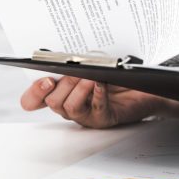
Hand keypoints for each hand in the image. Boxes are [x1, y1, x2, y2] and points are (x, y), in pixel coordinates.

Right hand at [20, 77, 178, 127]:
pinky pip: (95, 110)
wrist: (145, 87)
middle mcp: (70, 106)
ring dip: (79, 90)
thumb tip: (61, 59)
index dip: (33, 93)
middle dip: (64, 83)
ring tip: (91, 77)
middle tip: (78, 71)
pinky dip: (97, 94)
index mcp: (61, 93)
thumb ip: (72, 64)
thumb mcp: (90, 64)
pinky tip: (101, 84)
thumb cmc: (117, 75)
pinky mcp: (104, 119)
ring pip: (69, 108)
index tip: (45, 80)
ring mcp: (86, 115)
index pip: (33, 100)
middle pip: (53, 102)